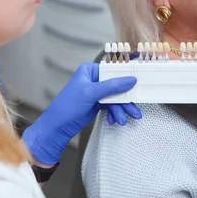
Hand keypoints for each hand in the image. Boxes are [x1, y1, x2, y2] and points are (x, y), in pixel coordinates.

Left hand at [22, 63, 140, 164]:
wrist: (57, 127)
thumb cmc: (67, 106)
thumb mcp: (91, 93)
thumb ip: (112, 86)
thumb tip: (131, 79)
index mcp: (90, 70)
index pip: (113, 70)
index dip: (126, 77)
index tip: (138, 84)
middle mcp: (94, 79)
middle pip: (117, 86)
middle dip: (125, 100)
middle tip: (134, 110)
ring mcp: (97, 92)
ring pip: (116, 98)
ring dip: (121, 109)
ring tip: (122, 120)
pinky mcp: (98, 103)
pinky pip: (112, 106)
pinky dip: (114, 113)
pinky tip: (114, 120)